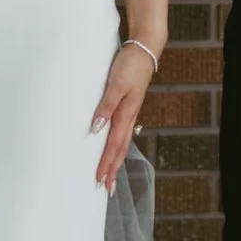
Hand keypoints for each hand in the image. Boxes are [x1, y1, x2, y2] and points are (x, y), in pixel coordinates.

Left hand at [90, 37, 155, 191]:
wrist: (145, 50)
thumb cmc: (129, 66)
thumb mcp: (116, 85)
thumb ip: (105, 106)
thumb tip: (95, 129)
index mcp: (125, 115)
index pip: (113, 147)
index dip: (106, 164)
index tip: (99, 181)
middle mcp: (129, 117)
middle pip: (120, 150)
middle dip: (112, 170)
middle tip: (106, 189)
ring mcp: (130, 113)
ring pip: (122, 143)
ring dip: (115, 160)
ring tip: (110, 175)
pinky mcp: (128, 106)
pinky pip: (122, 133)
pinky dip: (118, 146)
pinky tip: (114, 147)